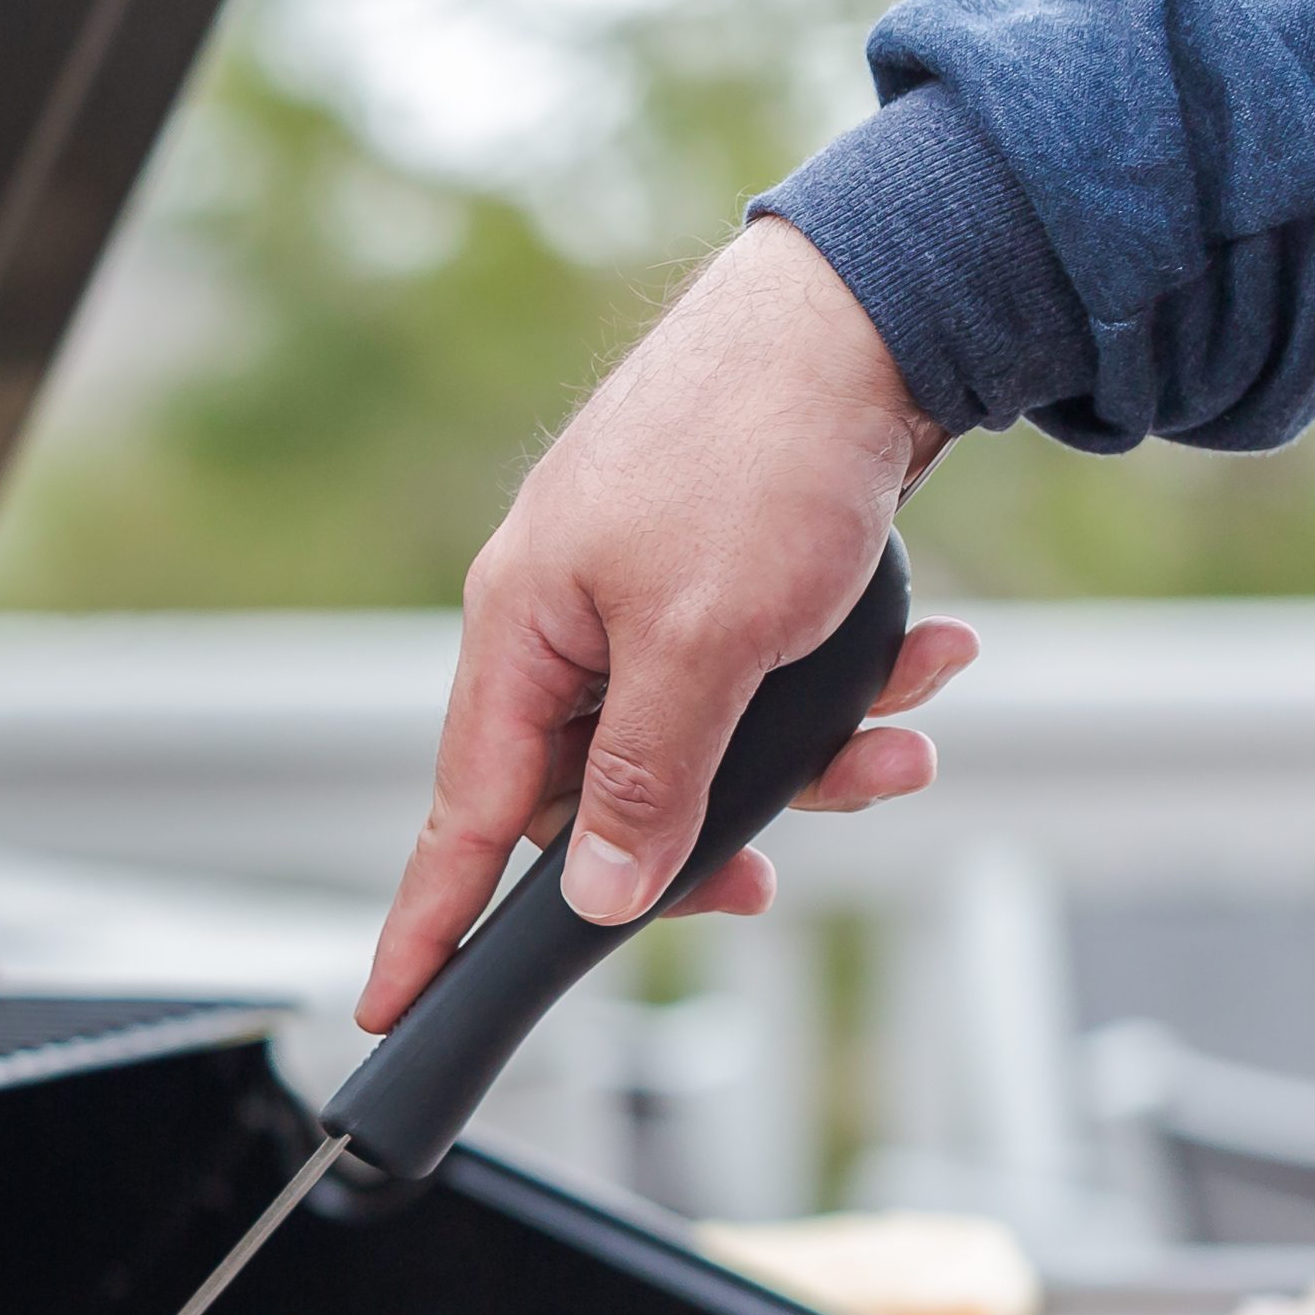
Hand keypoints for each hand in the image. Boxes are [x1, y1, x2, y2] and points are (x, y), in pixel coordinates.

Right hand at [358, 217, 977, 1034]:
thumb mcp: (701, 644)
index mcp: (524, 630)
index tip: (389, 1010)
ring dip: (811, 758)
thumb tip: (596, 892)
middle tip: (768, 882)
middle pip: (604, 795)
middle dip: (711, 835)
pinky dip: (843, 686)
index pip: (463, 817)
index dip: (428, 924)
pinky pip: (762, 678)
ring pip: (705, 741)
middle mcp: (568, 616)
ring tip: (899, 741)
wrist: (873, 305)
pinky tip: (925, 656)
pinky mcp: (722, 567)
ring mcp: (643, 590)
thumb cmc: (762, 447)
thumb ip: (642, 782)